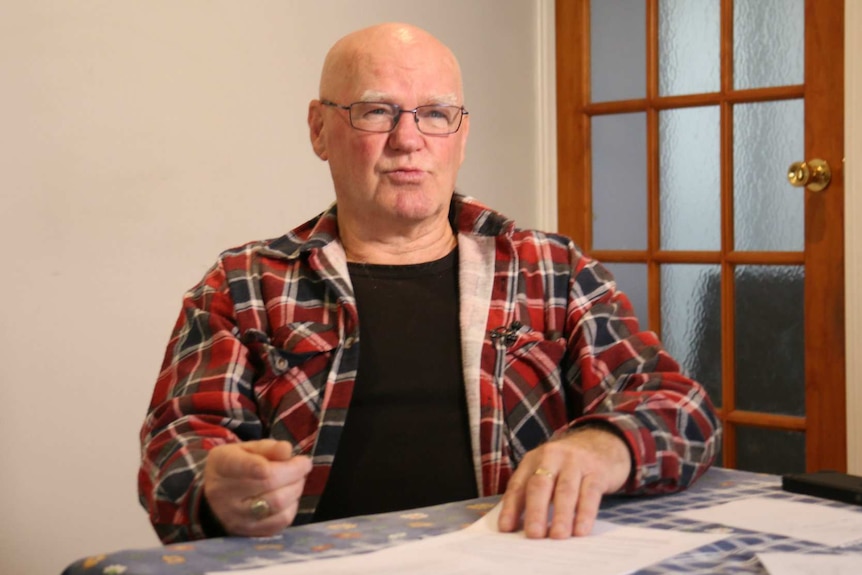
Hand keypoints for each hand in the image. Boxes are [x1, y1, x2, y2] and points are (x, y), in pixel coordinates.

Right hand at [203, 439, 312, 536]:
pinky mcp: (247, 533)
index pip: (253, 467)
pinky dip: (291, 507)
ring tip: (297, 480)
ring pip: (278, 505)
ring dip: (296, 490)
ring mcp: (235, 517)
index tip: (298, 458)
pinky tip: (289, 498)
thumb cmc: (236, 466)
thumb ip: (268, 448)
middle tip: (303, 466)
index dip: (282, 464)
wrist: (214, 498)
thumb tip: (287, 450)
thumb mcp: (247, 449)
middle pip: (270, 484)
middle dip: (295, 473)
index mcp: (223, 465)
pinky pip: (280, 522)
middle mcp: (224, 494)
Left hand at [497, 426, 630, 538]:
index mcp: (533, 459)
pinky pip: (590, 493)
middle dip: (535, 511)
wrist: (601, 441)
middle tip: (534, 534)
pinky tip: (581, 530)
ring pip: (565, 490)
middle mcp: (552, 457)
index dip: (510, 507)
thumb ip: (531, 493)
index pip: (518, 485)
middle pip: (540, 485)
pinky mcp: (597, 471)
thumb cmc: (567, 465)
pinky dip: (585, 513)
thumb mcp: (545, 471)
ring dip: (561, 515)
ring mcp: (575, 462)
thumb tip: (517, 527)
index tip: (506, 529)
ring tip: (557, 536)